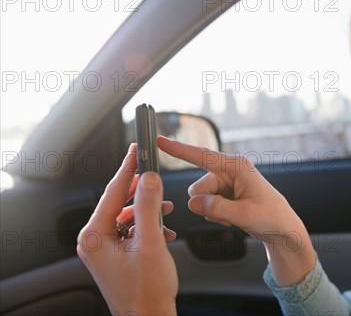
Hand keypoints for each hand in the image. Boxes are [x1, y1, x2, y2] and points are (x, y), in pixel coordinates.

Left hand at [77, 144, 177, 314]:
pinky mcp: (115, 253)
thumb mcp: (150, 243)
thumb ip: (149, 207)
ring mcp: (104, 248)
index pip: (111, 192)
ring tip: (166, 211)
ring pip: (127, 215)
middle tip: (155, 176)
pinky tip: (164, 230)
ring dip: (148, 211)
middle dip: (141, 192)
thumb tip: (148, 178)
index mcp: (94, 236)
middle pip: (118, 201)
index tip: (136, 150)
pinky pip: (131, 228)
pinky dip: (148, 225)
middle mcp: (94, 241)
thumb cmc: (146, 291)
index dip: (127, 169)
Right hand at [158, 136, 315, 285]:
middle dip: (206, 204)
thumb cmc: (271, 217)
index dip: (179, 149)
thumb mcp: (244, 214)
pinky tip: (232, 219)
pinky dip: (215, 216)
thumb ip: (216, 208)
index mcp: (237, 166)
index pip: (202, 156)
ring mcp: (226, 183)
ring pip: (200, 198)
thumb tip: (193, 203)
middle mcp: (229, 171)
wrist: (281, 229)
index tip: (160, 141)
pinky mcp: (224, 195)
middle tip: (227, 215)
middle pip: (198, 186)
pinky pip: (205, 205)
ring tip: (233, 216)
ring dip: (211, 212)